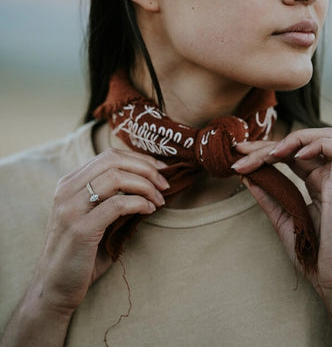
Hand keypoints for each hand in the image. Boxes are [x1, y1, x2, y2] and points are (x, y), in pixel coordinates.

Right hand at [29, 147, 168, 315]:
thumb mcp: (95, 217)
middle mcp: (67, 190)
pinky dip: (139, 203)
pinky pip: (116, 204)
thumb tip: (151, 182)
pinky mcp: (80, 229)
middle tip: (164, 184)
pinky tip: (148, 211)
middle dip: (146, 168)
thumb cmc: (81, 253)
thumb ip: (113, 198)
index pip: (109, 156)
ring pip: (116, 178)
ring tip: (158, 200)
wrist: (53, 288)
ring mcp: (71, 208)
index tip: (161, 170)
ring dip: (145, 186)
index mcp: (69, 183)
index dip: (140, 159)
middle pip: (113, 161)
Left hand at [232, 127, 331, 295]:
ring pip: (325, 135)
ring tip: (271, 154)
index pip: (290, 154)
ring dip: (295, 138)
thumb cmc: (313, 254)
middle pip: (301, 143)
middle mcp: (329, 176)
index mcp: (317, 183)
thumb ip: (268, 197)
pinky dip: (316, 145)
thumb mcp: (283, 219)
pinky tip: (295, 157)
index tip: (239, 152)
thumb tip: (246, 176)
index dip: (265, 149)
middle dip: (269, 144)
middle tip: (241, 151)